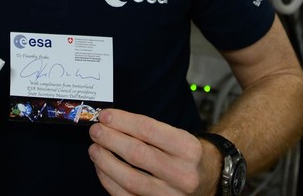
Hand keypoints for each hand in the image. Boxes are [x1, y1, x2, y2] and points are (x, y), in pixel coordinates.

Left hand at [88, 108, 212, 195]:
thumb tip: (110, 122)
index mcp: (188, 149)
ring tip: (94, 149)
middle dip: (110, 140)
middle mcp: (183, 174)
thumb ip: (147, 130)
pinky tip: (101, 168)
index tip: (105, 116)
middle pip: (138, 154)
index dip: (122, 121)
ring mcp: (171, 195)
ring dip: (106, 162)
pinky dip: (109, 181)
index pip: (148, 130)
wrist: (208, 179)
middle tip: (96, 131)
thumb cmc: (185, 155)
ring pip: (130, 179)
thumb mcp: (177, 136)